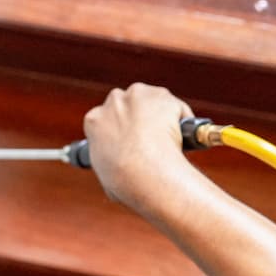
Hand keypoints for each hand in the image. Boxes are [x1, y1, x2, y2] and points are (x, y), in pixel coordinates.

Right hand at [83, 84, 195, 212]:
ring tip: (168, 139)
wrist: (143, 171)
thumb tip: (119, 175)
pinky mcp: (162, 96)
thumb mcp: (104, 172)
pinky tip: (181, 137)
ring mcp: (138, 96)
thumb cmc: (123, 180)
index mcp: (94, 120)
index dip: (120, 129)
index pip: (106, 118)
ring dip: (160, 115)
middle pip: (129, 103)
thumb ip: (109, 163)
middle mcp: (114, 102)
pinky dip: (181, 120)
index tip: (130, 139)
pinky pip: (175, 107)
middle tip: (151, 138)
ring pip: (153, 101)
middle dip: (139, 116)